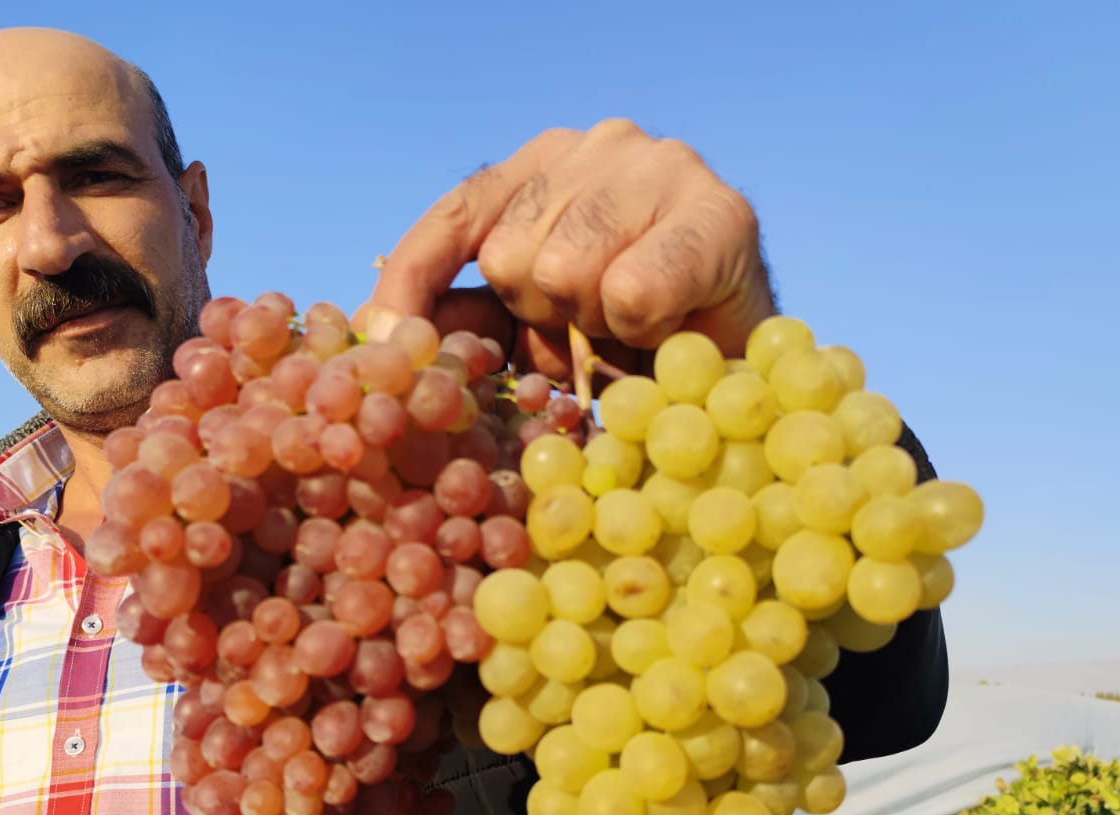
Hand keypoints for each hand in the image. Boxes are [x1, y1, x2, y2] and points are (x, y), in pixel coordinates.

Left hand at [363, 119, 776, 379]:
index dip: (415, 282)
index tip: (385, 345)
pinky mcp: (721, 210)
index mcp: (541, 167)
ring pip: (566, 269)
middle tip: (591, 330)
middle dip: (540, 319)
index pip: (457, 214)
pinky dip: (640, 327)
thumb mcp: (531, 329)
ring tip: (631, 326)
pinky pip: (633, 288)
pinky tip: (668, 325)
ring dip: (593, 325)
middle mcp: (596, 145)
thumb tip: (383, 335)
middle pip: (510, 253)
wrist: (736, 364)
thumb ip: (465, 320)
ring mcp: (661, 166)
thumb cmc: (631, 342)